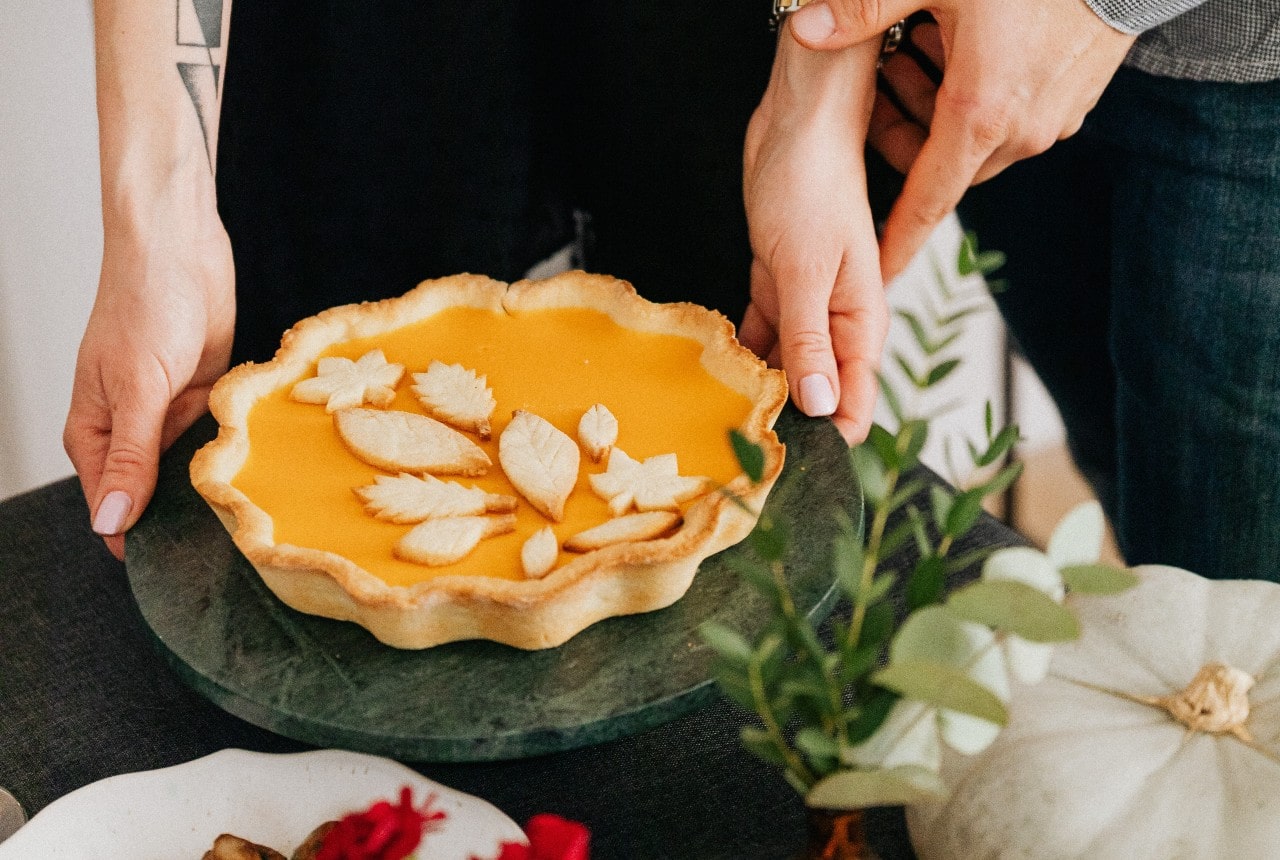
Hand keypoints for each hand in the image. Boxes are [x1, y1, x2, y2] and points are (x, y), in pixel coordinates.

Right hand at [64, 202, 234, 559]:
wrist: (181, 248)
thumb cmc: (144, 306)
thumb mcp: (136, 389)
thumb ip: (130, 457)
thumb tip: (110, 522)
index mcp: (94, 434)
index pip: (111, 509)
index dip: (141, 541)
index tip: (182, 573)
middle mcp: (131, 430)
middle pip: (154, 496)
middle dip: (186, 518)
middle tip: (230, 551)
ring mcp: (169, 414)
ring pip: (190, 470)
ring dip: (213, 485)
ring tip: (250, 519)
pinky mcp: (206, 396)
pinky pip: (219, 440)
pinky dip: (233, 451)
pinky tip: (261, 474)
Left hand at [741, 32, 888, 443]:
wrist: (795, 125)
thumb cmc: (815, 184)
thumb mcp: (809, 269)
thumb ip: (812, 338)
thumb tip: (820, 403)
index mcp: (860, 321)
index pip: (854, 398)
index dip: (833, 439)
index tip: (799, 474)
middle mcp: (836, 321)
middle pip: (819, 390)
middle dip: (791, 425)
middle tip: (750, 461)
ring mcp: (805, 305)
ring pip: (786, 367)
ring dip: (762, 394)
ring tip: (728, 432)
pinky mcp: (775, 286)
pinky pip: (760, 336)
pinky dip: (742, 357)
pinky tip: (718, 382)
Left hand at [789, 0, 1135, 278]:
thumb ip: (865, 9)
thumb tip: (805, 29)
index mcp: (978, 116)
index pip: (924, 205)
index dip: (894, 243)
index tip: (875, 276)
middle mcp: (1020, 132)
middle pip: (940, 165)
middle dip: (903, 131)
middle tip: (887, 73)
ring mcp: (1052, 120)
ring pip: (975, 142)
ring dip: (939, 109)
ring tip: (921, 46)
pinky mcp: (1074, 102)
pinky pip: (1012, 121)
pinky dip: (978, 99)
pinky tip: (967, 44)